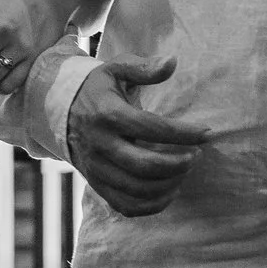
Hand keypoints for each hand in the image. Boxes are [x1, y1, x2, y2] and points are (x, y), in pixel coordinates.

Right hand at [66, 55, 209, 217]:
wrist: (60, 112)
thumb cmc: (98, 88)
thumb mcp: (116, 69)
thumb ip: (144, 67)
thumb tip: (172, 62)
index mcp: (107, 114)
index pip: (152, 128)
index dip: (184, 133)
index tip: (206, 133)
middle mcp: (99, 145)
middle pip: (145, 166)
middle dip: (179, 163)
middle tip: (196, 155)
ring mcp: (96, 169)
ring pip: (138, 190)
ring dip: (170, 184)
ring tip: (186, 169)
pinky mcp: (97, 185)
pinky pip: (127, 206)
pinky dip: (153, 205)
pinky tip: (170, 189)